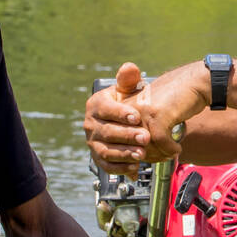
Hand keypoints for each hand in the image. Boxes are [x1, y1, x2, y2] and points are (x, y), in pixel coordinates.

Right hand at [83, 62, 151, 176]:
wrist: (123, 121)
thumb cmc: (126, 102)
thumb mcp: (127, 89)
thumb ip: (128, 79)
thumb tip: (130, 68)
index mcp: (96, 105)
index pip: (105, 108)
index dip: (120, 113)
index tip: (136, 117)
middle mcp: (91, 124)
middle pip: (107, 132)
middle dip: (127, 135)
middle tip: (145, 137)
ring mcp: (93, 143)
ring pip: (106, 150)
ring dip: (124, 153)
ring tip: (141, 154)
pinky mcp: (98, 158)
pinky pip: (107, 166)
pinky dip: (120, 168)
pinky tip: (135, 167)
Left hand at [128, 61, 210, 160]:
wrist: (194, 82)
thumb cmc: (175, 98)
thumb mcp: (152, 113)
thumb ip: (142, 131)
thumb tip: (139, 157)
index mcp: (124, 107)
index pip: (122, 139)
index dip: (133, 153)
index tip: (147, 158)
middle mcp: (129, 107)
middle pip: (132, 144)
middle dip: (149, 156)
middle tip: (162, 157)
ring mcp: (143, 110)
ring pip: (146, 145)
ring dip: (161, 154)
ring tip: (170, 153)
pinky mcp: (158, 114)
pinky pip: (161, 140)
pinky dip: (170, 149)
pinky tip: (176, 148)